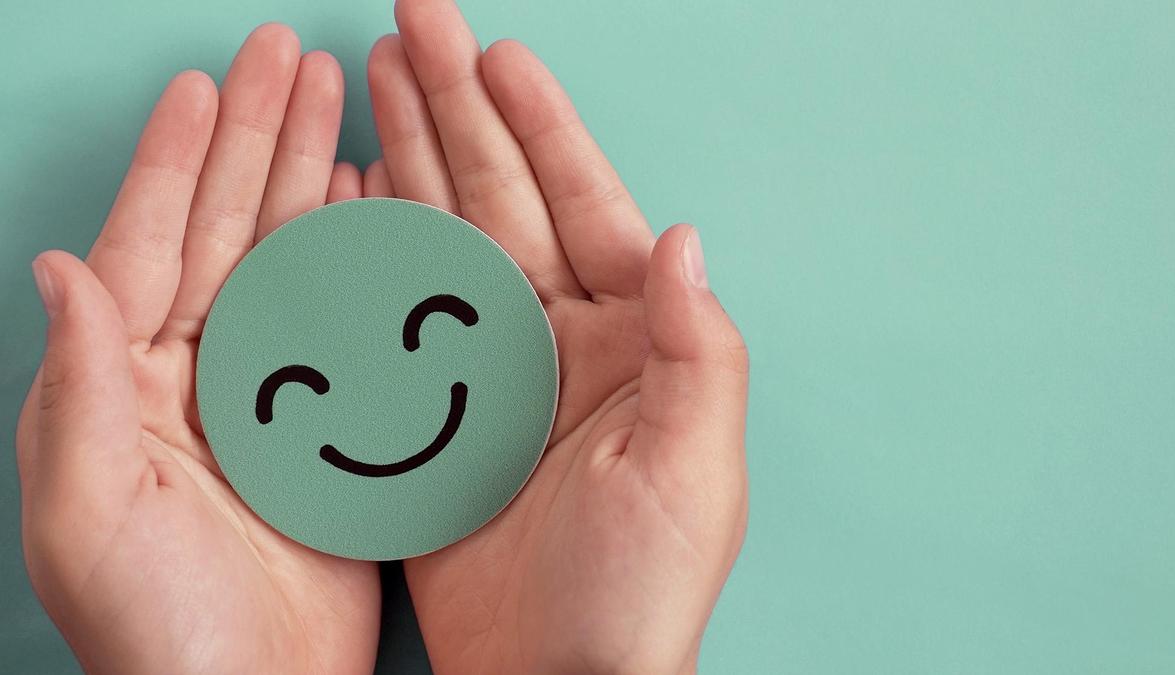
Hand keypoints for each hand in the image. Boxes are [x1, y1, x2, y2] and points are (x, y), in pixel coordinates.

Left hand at [16, 25, 379, 673]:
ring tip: (335, 106)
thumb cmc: (153, 629)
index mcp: (127, 384)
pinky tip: (370, 209)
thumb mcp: (85, 514)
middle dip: (256, 140)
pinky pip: (342, 320)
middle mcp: (194, 375)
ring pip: (287, 260)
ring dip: (308, 180)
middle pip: (226, 229)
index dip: (178, 160)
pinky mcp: (327, 425)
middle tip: (287, 59)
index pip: (151, 244)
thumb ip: (77, 387)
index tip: (208, 84)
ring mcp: (267, 395)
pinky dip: (355, 257)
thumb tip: (60, 265)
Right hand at [367, 1, 749, 671]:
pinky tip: (352, 195)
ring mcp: (494, 374)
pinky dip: (374, 251)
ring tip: (377, 81)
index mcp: (631, 342)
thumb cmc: (638, 594)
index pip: (584, 207)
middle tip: (412, 26)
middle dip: (458, 111)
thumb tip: (684, 234)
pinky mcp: (437, 415)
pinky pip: (399, 314)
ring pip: (446, 240)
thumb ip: (699, 349)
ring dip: (415, 158)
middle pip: (503, 201)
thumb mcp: (692, 471)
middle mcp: (563, 343)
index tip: (499, 51)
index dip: (540, 126)